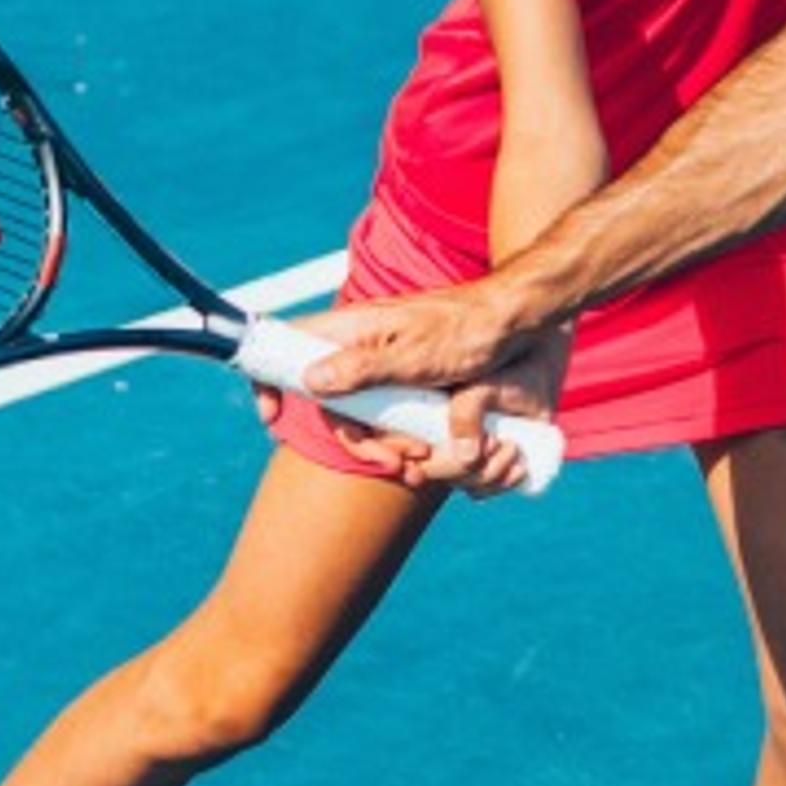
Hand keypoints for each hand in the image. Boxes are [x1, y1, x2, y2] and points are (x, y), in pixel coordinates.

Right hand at [295, 283, 572, 493]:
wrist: (516, 325)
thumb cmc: (467, 329)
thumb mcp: (416, 354)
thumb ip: (364, 368)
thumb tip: (310, 381)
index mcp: (353, 330)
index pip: (289, 346)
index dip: (269, 379)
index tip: (272, 416)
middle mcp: (362, 349)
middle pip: (330, 402)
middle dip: (355, 439)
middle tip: (394, 459)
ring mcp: (386, 369)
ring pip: (364, 417)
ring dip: (386, 446)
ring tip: (422, 460)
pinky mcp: (409, 385)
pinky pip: (392, 418)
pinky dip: (405, 440)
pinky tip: (430, 454)